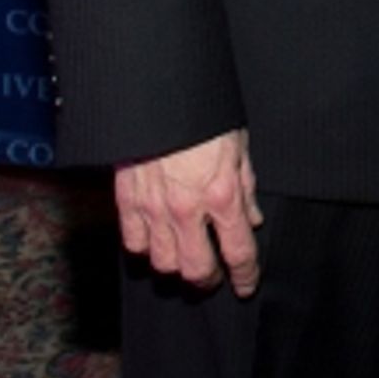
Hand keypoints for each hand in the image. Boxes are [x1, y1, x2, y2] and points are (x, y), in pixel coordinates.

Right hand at [114, 128, 262, 295]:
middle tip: (214, 274)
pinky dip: (145, 249)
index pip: (238, 252)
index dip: (245, 275)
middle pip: (197, 270)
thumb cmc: (203, 114)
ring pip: (163, 264)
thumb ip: (245, 186)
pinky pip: (134, 243)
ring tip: (184, 259)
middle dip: (209, 279)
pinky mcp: (128, 200)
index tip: (246, 285)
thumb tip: (251, 218)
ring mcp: (154, 208)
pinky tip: (156, 242)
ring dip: (177, 268)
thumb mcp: (238, 146)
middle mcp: (187, 209)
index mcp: (221, 194)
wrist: (159, 93)